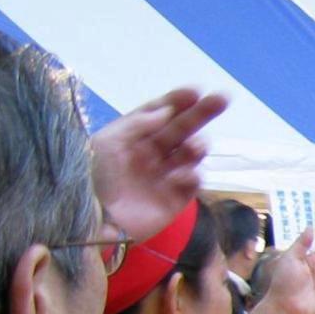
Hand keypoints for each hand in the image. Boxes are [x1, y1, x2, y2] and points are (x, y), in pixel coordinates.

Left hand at [91, 88, 223, 237]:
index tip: (194, 91)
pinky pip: (192, 182)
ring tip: (194, 148)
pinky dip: (192, 175)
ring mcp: (163, 176)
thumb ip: (137, 124)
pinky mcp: (175, 200)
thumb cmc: (92, 179)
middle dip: (201, 113)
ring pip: (190, 154)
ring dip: (197, 145)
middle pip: (180, 128)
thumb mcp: (107, 143)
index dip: (176, 101)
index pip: (157, 114)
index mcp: (130, 137)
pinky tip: (182, 176)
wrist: (93, 222)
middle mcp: (149, 154)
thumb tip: (167, 112)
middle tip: (222, 98)